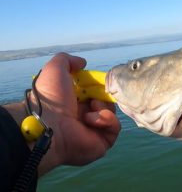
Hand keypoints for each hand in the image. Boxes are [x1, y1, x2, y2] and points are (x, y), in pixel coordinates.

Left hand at [13, 53, 120, 174]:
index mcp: (74, 102)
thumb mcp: (55, 69)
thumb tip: (83, 62)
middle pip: (106, 103)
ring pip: (112, 114)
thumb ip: (68, 60)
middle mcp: (83, 117)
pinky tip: (92, 119)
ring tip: (91, 108)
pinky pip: (114, 129)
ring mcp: (93, 131)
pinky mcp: (102, 143)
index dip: (99, 85)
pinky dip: (107, 121)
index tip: (99, 81)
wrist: (47, 125)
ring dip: (104, 108)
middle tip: (96, 96)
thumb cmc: (50, 97)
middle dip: (104, 96)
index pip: (95, 92)